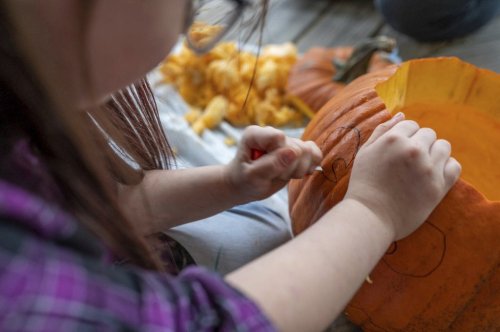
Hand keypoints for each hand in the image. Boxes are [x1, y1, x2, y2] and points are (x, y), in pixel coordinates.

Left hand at [225, 125, 321, 200]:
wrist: (245, 186)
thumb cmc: (244, 180)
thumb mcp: (252, 177)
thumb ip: (271, 164)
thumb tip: (294, 152)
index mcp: (256, 134)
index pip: (279, 137)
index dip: (278, 156)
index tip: (265, 169)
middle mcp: (272, 133)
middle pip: (296, 147)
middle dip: (287, 168)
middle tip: (271, 175)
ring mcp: (286, 141)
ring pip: (308, 151)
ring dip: (297, 170)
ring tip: (280, 174)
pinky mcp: (298, 150)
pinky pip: (315, 153)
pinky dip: (309, 167)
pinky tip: (295, 174)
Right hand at [344, 113, 460, 240]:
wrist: (370, 216)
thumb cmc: (364, 184)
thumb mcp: (365, 152)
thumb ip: (382, 130)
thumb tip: (401, 114)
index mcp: (393, 139)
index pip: (410, 125)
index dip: (405, 137)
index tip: (398, 152)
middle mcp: (413, 150)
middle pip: (428, 134)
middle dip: (419, 144)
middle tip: (408, 162)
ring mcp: (428, 168)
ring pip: (444, 146)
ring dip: (434, 153)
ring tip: (421, 167)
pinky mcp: (438, 186)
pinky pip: (454, 166)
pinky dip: (446, 167)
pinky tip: (432, 174)